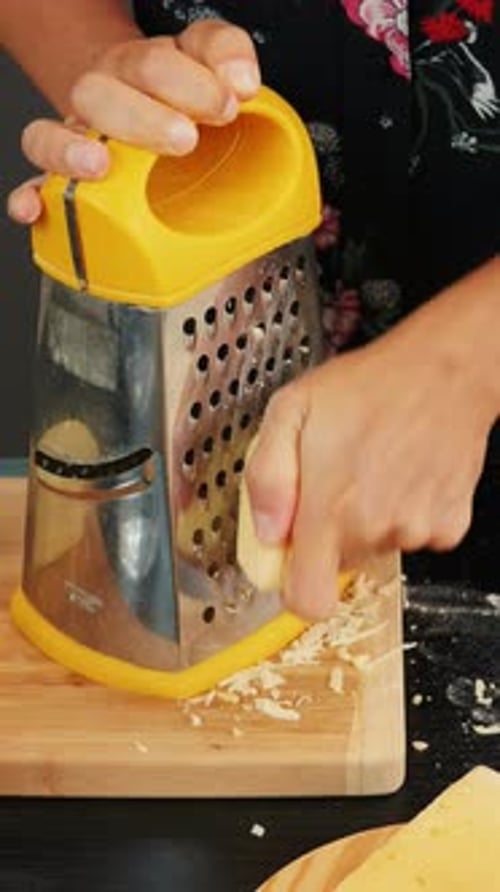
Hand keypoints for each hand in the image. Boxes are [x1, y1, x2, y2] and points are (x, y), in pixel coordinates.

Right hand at [7, 19, 259, 223]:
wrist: (133, 106)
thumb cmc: (175, 100)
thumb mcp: (210, 69)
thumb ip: (228, 60)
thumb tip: (241, 82)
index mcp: (145, 68)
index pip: (161, 60)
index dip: (196, 79)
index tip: (230, 101)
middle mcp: (106, 95)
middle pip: (103, 92)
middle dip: (144, 116)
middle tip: (183, 138)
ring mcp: (79, 134)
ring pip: (55, 131)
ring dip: (74, 148)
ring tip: (100, 166)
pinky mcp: (63, 175)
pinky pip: (37, 184)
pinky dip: (33, 195)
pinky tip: (38, 207)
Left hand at [246, 263, 499, 619]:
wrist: (445, 370)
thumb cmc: (369, 385)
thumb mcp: (290, 410)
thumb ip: (266, 477)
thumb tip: (267, 532)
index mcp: (331, 510)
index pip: (307, 601)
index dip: (292, 586)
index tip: (290, 555)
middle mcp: (376, 528)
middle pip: (338, 564)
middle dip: (328, 531)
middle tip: (333, 479)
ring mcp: (417, 530)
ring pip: (376, 547)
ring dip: (368, 519)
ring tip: (371, 465)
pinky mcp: (449, 525)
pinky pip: (414, 536)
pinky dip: (405, 512)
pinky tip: (402, 472)